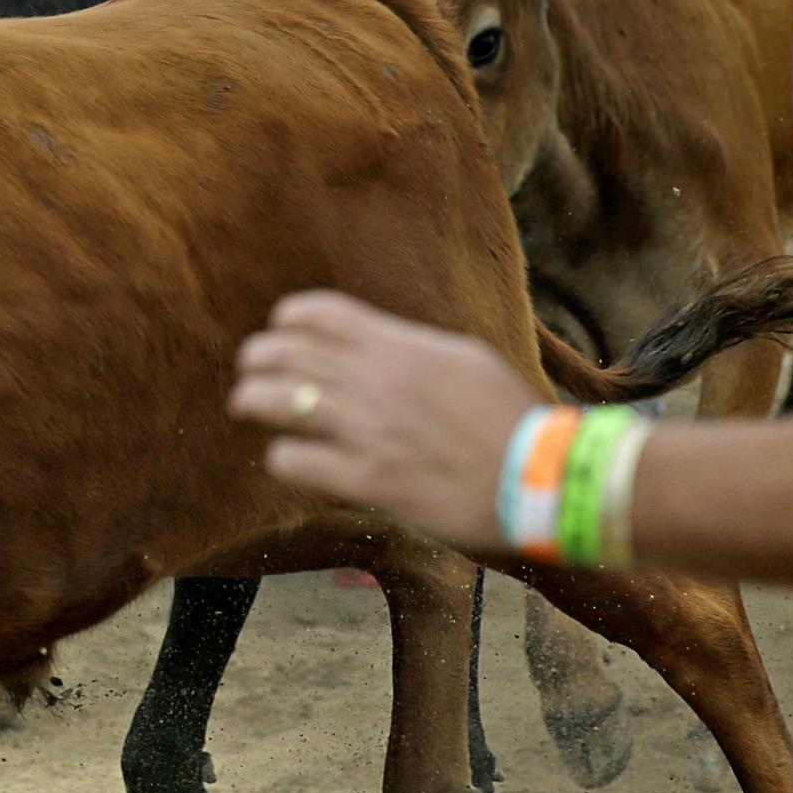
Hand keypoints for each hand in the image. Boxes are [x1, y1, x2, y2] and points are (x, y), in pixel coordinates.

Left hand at [228, 290, 537, 547]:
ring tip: (249, 407)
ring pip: (276, 400)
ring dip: (253, 399)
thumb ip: (412, 348)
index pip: (318, 313)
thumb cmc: (510, 419)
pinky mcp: (369, 479)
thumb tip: (378, 343)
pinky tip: (290, 459)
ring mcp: (369, 430)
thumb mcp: (465, 359)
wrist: (544, 478)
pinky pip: (296, 460)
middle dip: (258, 357)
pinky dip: (283, 456)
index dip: (288, 320)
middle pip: (286, 351)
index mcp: (401, 346)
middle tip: (251, 370)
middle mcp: (377, 380)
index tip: (280, 331)